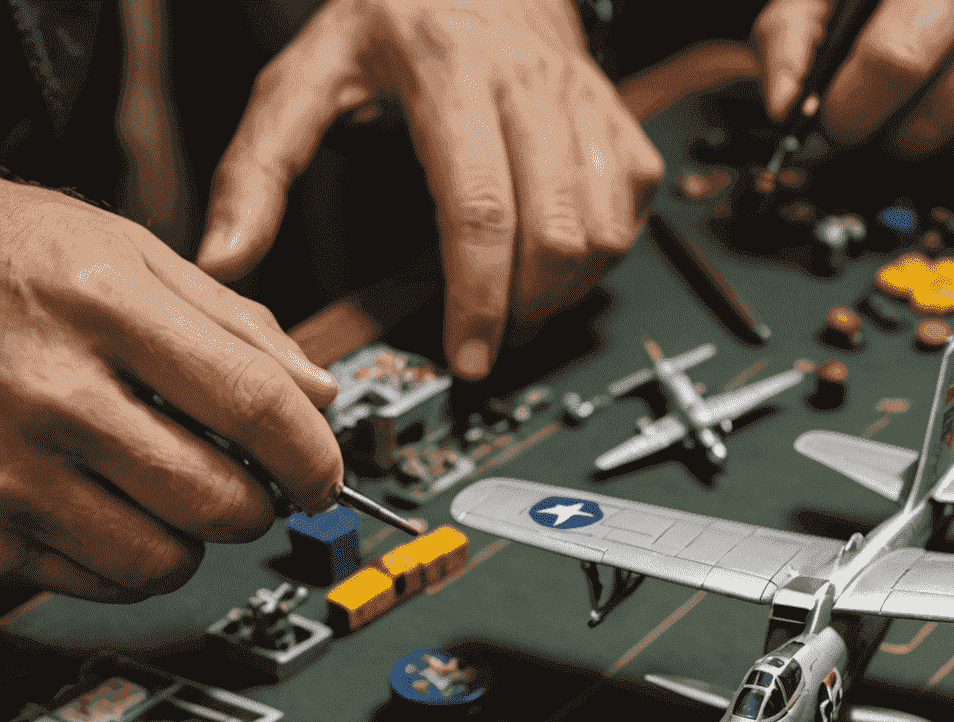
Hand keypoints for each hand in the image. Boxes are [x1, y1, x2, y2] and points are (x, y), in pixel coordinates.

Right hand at [0, 181, 340, 601]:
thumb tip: (319, 398)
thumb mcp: (116, 248)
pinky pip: (101, 581)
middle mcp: (48, 390)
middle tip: (244, 481)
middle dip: (258, 504)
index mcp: (98, 303)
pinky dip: (127, 558)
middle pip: (222, 501)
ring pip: (166, 561)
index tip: (322, 475)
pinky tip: (107, 506)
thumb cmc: (0, 258)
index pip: (256, 406)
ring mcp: (5, 466)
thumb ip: (231, 321)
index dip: (314, 456)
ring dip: (190, 538)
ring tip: (164, 489)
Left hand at [198, 0, 664, 378]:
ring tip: (518, 304)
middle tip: (489, 340)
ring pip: (600, 233)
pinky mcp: (620, 123)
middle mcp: (527, 82)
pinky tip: (555, 258)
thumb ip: (258, 169)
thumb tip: (225, 256)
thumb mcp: (306, 76)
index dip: (478, 299)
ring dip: (563, 292)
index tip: (467, 358)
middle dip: (524, 309)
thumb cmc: (392, 23)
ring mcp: (584, 102)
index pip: (478, 209)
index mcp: (447, 70)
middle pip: (552, 233)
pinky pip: (629, 215)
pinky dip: (598, 258)